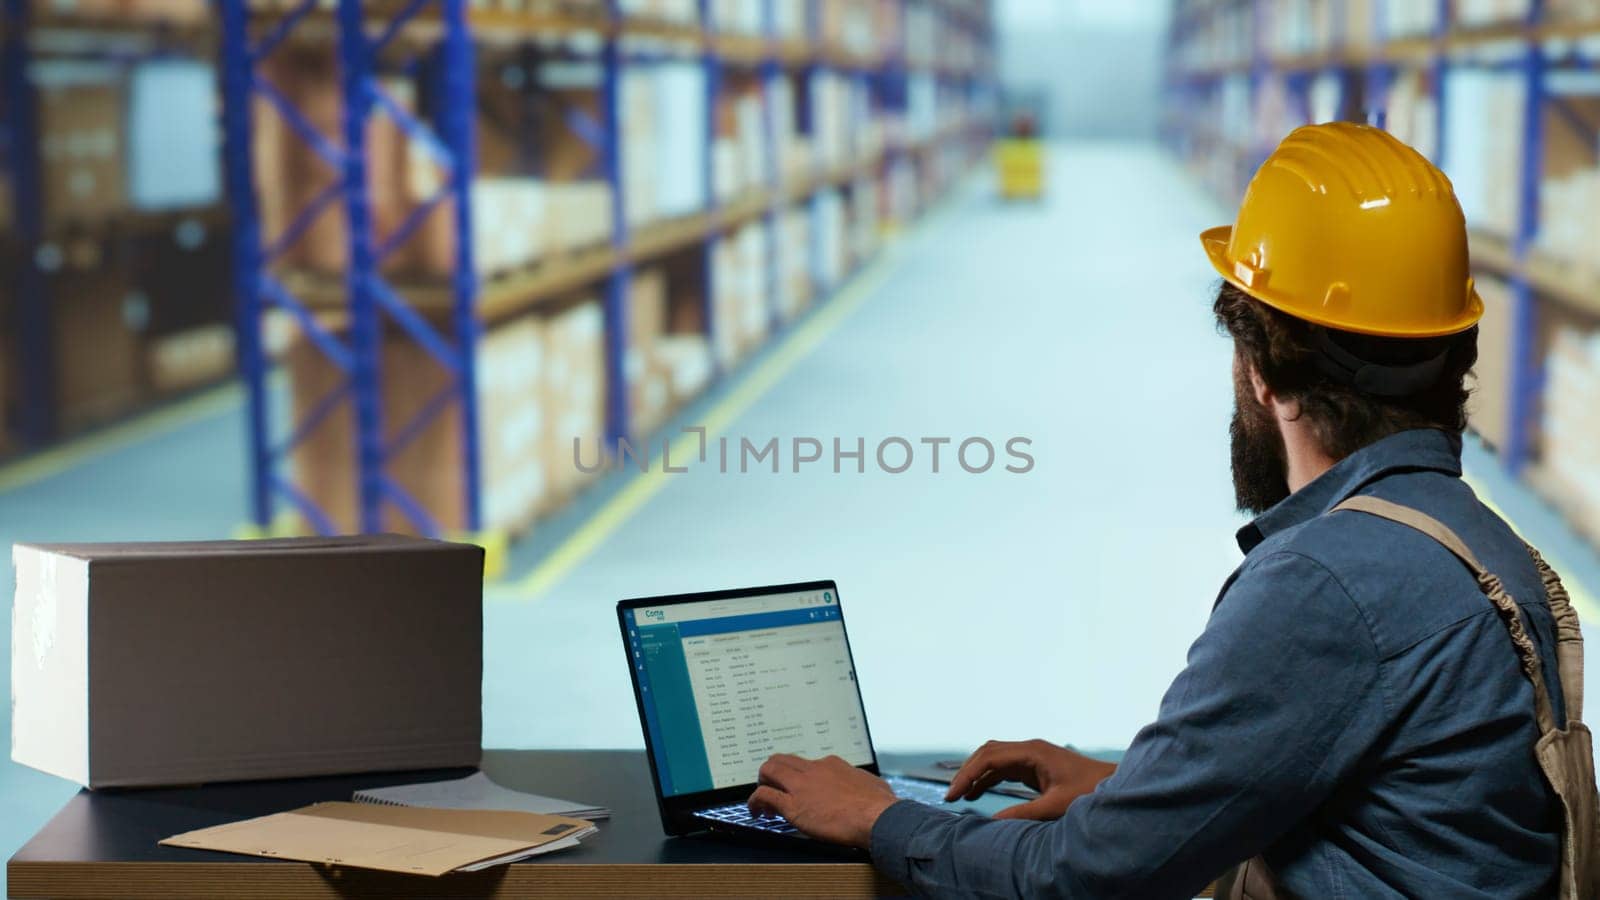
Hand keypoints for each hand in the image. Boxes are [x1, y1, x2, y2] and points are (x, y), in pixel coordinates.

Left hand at [748, 754, 899, 847]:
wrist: (877, 817)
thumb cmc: (879, 805)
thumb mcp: (871, 784)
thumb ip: (861, 782)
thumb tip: (864, 786)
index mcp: (831, 765)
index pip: (807, 764)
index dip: (799, 776)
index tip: (800, 788)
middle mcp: (813, 770)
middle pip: (782, 761)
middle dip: (773, 772)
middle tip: (773, 787)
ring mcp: (801, 786)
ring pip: (769, 771)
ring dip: (762, 783)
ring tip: (763, 800)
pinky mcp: (793, 806)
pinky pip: (765, 796)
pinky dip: (756, 802)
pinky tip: (758, 812)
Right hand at [945, 739, 1115, 819]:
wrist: (1112, 784)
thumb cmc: (1089, 791)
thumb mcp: (1055, 806)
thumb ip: (1024, 813)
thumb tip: (993, 823)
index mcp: (1032, 752)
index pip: (989, 758)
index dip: (967, 774)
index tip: (953, 794)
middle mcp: (1028, 749)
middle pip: (986, 753)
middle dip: (965, 772)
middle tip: (950, 795)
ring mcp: (1030, 755)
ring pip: (992, 759)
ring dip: (974, 774)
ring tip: (958, 795)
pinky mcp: (1033, 765)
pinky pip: (1003, 768)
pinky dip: (987, 778)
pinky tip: (977, 793)